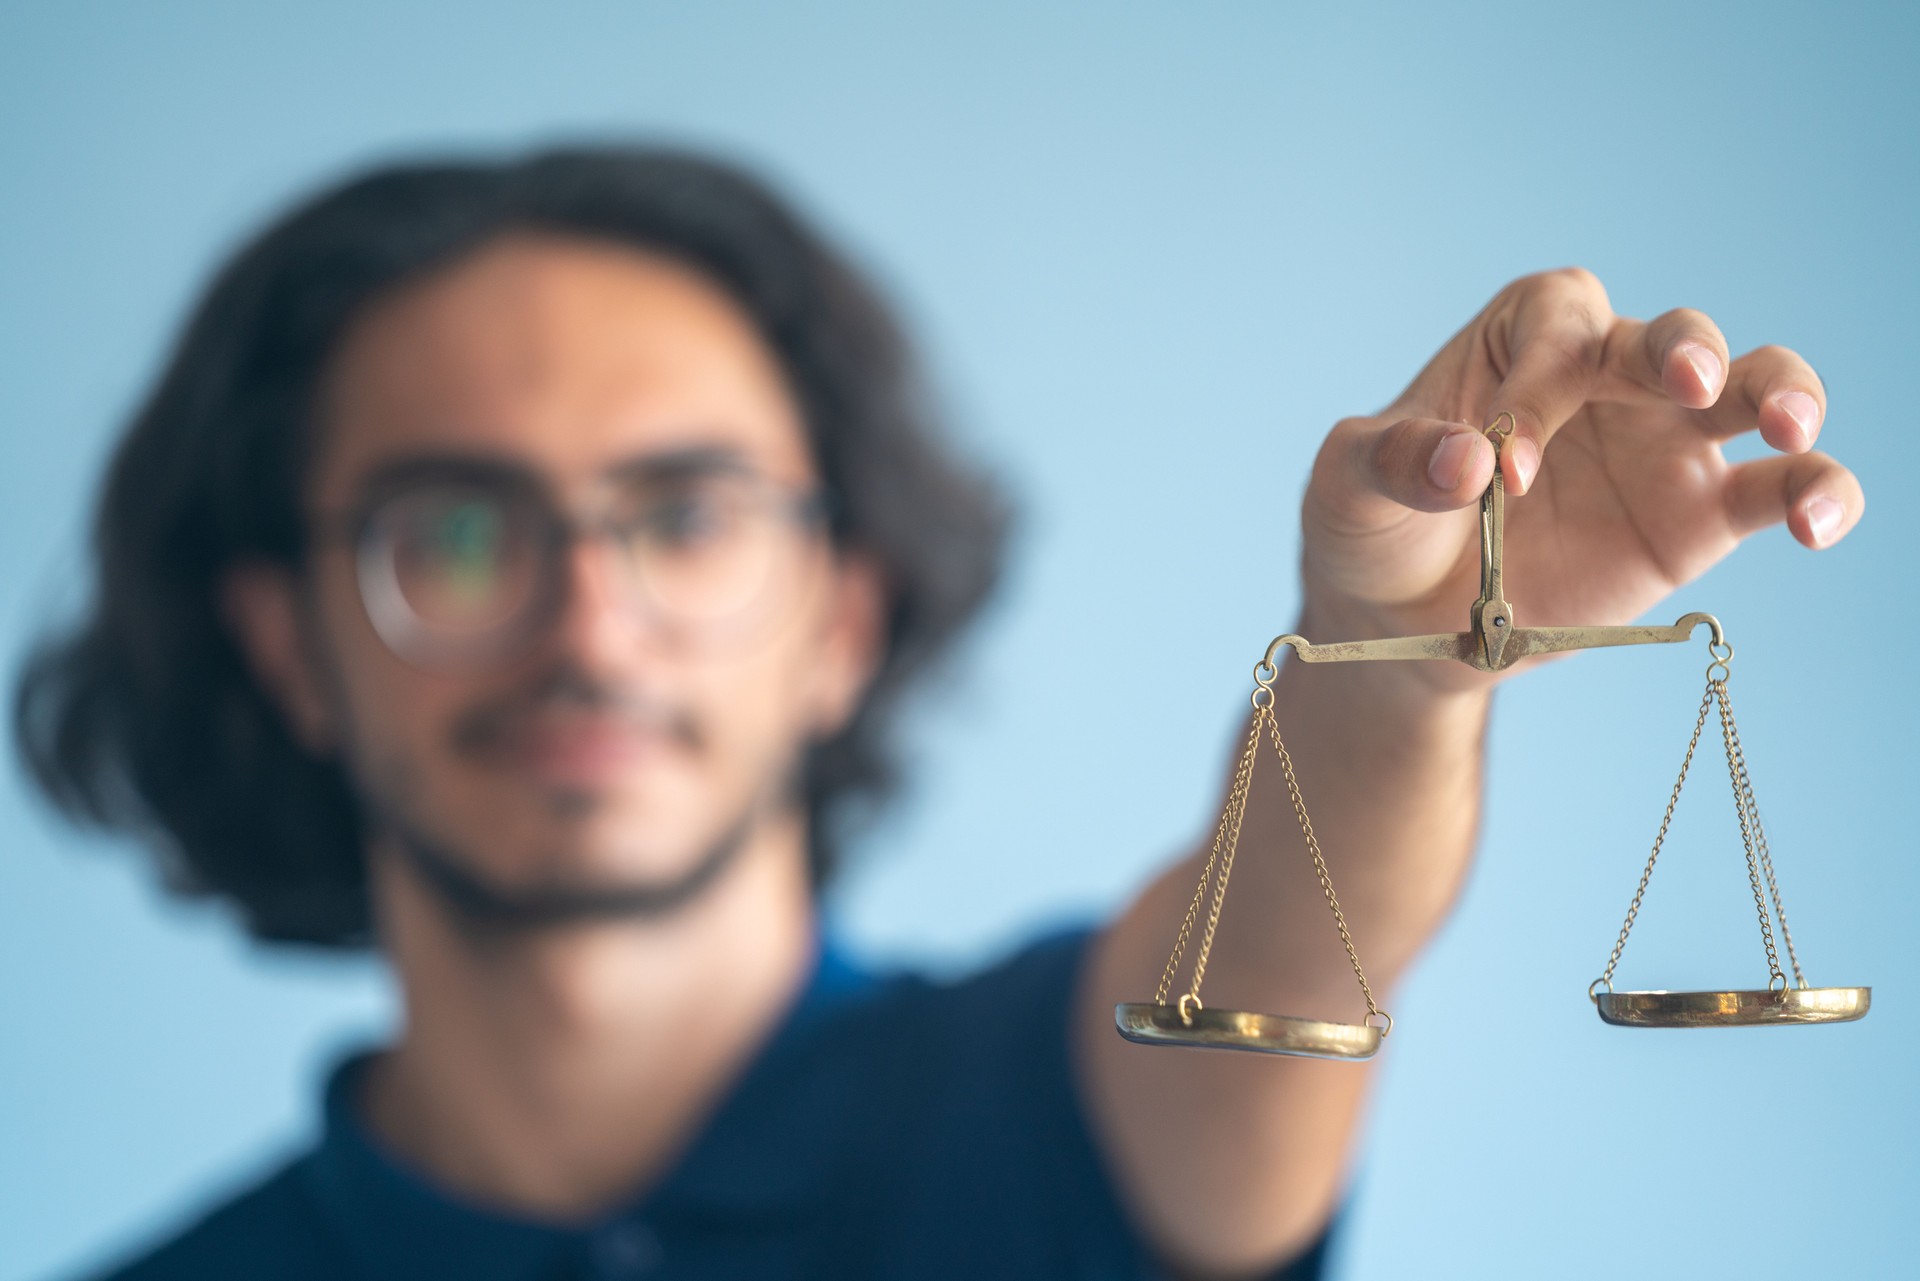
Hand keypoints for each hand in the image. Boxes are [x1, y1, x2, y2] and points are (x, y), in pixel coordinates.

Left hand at [1299, 268, 1863, 692]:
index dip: (1540, 382)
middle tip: (1683, 382)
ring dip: (1781, 392)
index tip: (1500, 471)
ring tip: (1789, 427)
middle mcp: (1606, 377)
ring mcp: (1662, 443)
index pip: (1556, 327)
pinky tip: (1820, 520)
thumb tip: (1463, 464)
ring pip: (1749, 388)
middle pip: (1669, 335)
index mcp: (1521, 342)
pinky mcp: (1698, 518)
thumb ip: (1390, 461)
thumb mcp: (1345, 487)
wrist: (1401, 622)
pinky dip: (1815, 492)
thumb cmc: (1374, 527)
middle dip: (1682, 348)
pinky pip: (1776, 491)